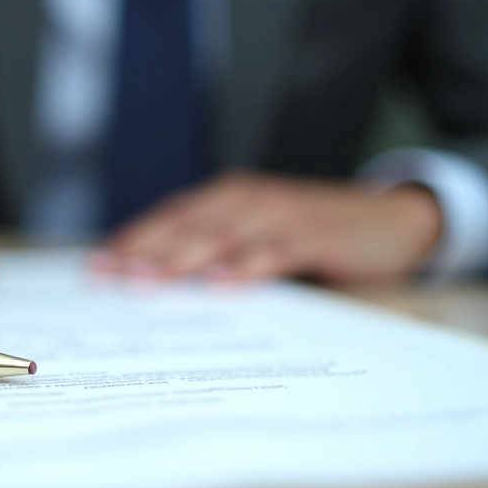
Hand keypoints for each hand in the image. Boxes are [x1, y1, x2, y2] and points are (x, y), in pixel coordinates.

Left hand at [90, 174, 442, 283]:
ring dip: (181, 257)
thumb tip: (160, 289)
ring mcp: (282, 212)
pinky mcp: (316, 232)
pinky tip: (221, 284)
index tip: (94, 270)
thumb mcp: (259, 238)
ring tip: (147, 280)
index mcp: (228, 199)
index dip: (130, 241)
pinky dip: (247, 264)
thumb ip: (217, 254)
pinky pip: (276, 248)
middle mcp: (247, 198)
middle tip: (108, 277)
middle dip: (142, 250)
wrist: (392, 220)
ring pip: (221, 233)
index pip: (168, 219)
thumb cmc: (313, 234)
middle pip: (184, 224)